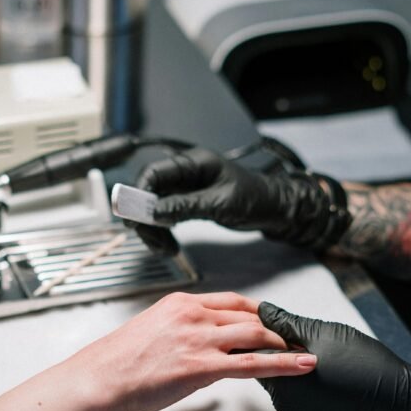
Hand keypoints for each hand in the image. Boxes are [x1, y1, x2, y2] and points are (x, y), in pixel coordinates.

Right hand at [72, 292, 319, 410]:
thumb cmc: (111, 367)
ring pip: (256, 334)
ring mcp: (198, 339)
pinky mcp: (200, 367)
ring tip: (304, 352)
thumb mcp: (147, 337)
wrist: (93, 382)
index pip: (230, 301)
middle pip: (248, 315)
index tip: (272, 320)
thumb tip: (197, 352)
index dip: (257, 311)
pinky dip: (283, 363)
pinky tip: (301, 365)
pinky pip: (253, 363)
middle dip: (276, 327)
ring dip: (284, 343)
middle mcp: (191, 315)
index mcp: (178, 304)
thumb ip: (177, 337)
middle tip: (295, 338)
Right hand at [131, 148, 346, 254]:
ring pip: (155, 207)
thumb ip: (186, 206)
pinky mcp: (189, 202)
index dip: (139, 193)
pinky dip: (163, 231)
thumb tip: (155, 212)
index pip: (155, 172)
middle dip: (145, 217)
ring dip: (154, 229)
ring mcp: (186, 188)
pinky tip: (168, 244)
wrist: (276, 209)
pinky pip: (166, 215)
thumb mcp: (221, 203)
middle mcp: (186, 173)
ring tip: (164, 248)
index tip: (134, 217)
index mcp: (194, 162)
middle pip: (150, 192)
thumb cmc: (256, 198)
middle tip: (149, 239)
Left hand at [256, 302, 410, 410]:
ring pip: (289, 394)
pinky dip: (312, 399)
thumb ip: (287, 323)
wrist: (400, 404)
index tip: (285, 337)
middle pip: (273, 377)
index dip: (269, 343)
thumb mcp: (325, 334)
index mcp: (283, 378)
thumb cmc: (365, 364)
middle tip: (314, 352)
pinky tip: (332, 390)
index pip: (259, 357)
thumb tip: (263, 310)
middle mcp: (284, 405)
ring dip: (299, 381)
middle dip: (285, 362)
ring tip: (327, 370)